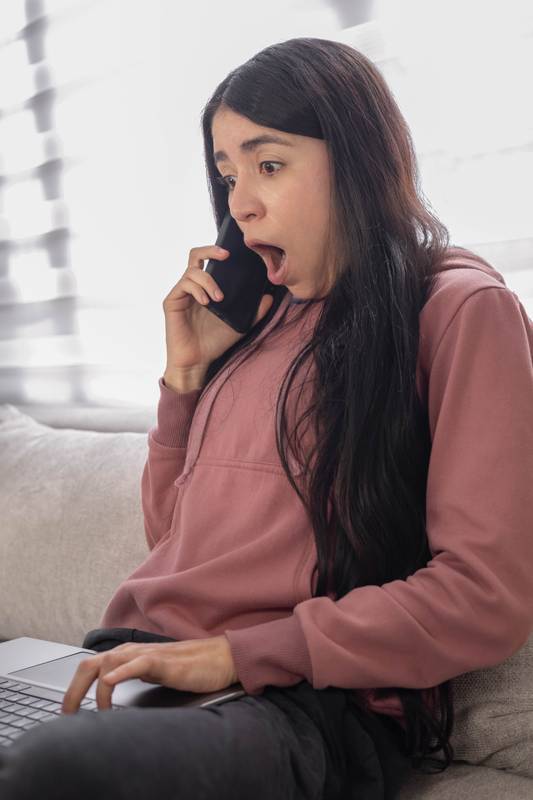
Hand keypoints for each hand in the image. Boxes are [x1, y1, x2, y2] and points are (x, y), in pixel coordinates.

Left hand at [61, 635, 238, 713]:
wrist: (220, 658)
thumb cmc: (191, 666)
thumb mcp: (155, 674)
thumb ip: (135, 676)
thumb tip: (115, 692)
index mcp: (130, 655)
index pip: (92, 666)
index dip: (75, 688)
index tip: (68, 711)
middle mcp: (134, 651)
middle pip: (91, 663)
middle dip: (74, 689)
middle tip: (67, 714)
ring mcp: (148, 655)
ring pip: (109, 662)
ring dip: (94, 689)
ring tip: (90, 711)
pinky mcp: (164, 661)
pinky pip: (137, 663)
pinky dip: (119, 673)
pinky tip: (110, 683)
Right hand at [163, 244, 273, 372]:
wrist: (198, 361)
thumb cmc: (215, 342)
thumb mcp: (240, 324)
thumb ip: (254, 311)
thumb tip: (269, 296)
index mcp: (205, 288)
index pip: (208, 260)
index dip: (216, 251)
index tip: (232, 253)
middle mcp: (192, 287)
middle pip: (195, 255)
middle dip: (210, 250)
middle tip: (225, 256)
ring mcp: (181, 293)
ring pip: (192, 271)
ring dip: (209, 281)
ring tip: (219, 298)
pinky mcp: (172, 302)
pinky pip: (183, 285)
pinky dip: (197, 290)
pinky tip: (206, 302)